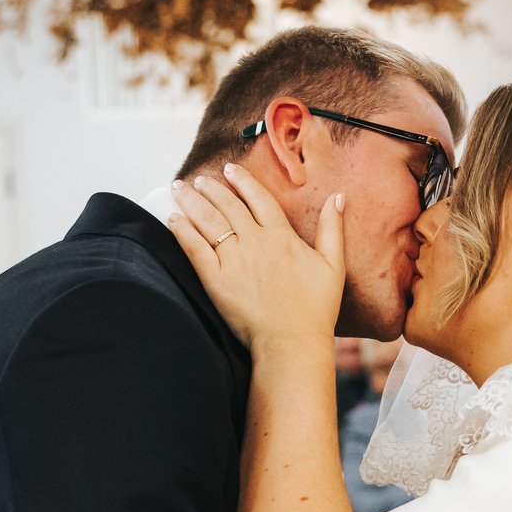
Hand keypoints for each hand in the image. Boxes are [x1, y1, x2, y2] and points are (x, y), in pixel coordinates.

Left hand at [166, 166, 345, 350]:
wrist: (292, 341)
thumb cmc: (315, 308)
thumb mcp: (333, 265)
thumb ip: (332, 228)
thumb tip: (338, 197)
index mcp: (282, 237)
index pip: (259, 198)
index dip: (243, 181)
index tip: (230, 170)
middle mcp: (255, 242)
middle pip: (228, 206)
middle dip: (210, 188)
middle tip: (198, 179)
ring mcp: (234, 260)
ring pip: (209, 221)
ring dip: (192, 202)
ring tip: (179, 189)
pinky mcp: (216, 280)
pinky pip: (195, 248)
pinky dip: (182, 231)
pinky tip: (173, 219)